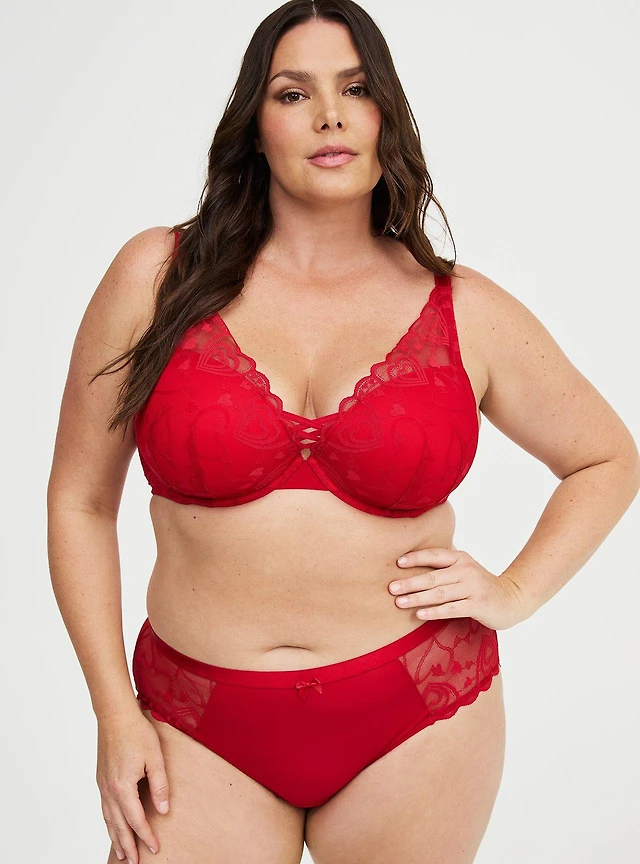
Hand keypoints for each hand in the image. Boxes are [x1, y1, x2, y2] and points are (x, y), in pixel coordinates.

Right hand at [96, 708, 169, 861]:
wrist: (115, 715)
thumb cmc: (136, 732)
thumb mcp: (155, 758)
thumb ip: (160, 786)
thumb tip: (164, 810)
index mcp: (123, 787)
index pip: (136, 820)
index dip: (146, 836)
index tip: (154, 848)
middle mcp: (109, 790)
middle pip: (119, 826)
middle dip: (128, 846)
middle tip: (136, 863)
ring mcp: (103, 785)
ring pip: (108, 820)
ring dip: (116, 838)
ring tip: (123, 853)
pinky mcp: (101, 779)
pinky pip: (104, 808)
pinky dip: (108, 823)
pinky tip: (112, 826)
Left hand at [389, 547, 528, 630]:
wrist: (511, 598)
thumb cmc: (480, 585)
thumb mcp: (464, 569)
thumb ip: (444, 566)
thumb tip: (411, 564)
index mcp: (460, 558)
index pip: (434, 555)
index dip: (415, 558)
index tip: (397, 563)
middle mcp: (466, 570)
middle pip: (433, 576)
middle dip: (410, 582)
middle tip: (391, 587)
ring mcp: (473, 587)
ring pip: (439, 593)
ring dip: (417, 598)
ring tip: (399, 602)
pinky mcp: (478, 605)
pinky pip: (452, 608)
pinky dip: (434, 611)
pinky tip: (420, 614)